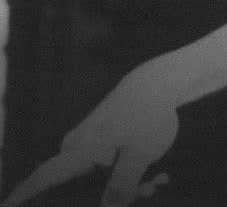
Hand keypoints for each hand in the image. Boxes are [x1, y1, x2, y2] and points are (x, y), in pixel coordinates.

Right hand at [4, 63, 178, 206]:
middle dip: (114, 195)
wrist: (157, 83)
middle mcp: (76, 147)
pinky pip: (110, 165)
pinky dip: (131, 171)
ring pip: (102, 177)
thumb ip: (122, 184)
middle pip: (83, 186)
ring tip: (159, 179)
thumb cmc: (147, 116)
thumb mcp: (140, 155)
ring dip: (129, 184)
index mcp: (78, 151)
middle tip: (147, 189)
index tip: (6, 205)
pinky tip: (160, 173)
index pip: (43, 178)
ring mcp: (89, 142)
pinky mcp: (103, 139)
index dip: (23, 194)